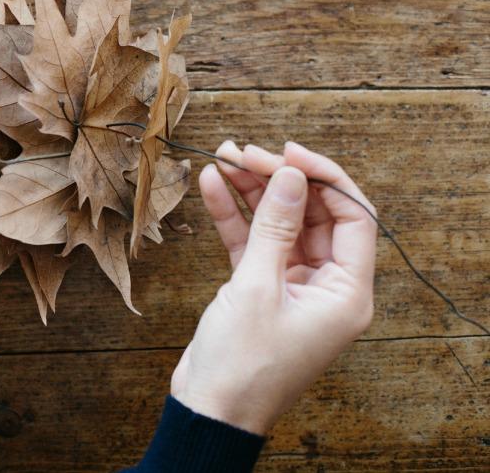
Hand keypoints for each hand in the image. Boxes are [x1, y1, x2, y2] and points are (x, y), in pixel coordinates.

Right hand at [170, 141, 376, 434]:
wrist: (209, 409)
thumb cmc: (242, 363)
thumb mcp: (257, 286)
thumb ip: (274, 226)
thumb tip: (289, 174)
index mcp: (347, 292)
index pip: (352, 216)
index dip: (322, 177)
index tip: (286, 152)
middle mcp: (327, 286)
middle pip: (312, 214)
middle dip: (278, 179)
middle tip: (243, 151)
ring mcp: (293, 286)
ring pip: (279, 223)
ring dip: (252, 191)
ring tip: (222, 157)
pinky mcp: (261, 289)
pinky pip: (253, 242)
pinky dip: (234, 216)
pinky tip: (213, 186)